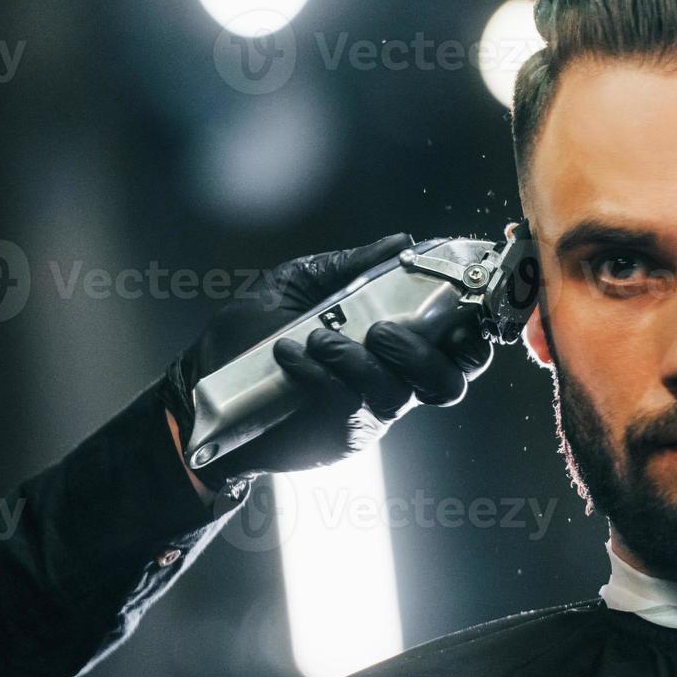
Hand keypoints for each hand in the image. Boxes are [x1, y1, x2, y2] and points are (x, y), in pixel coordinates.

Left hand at [158, 234, 493, 491]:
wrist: (202, 389)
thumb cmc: (252, 334)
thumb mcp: (300, 284)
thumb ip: (352, 267)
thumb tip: (405, 242)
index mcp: (394, 340)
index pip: (458, 340)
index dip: (474, 322)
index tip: (459, 290)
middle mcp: (391, 379)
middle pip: (450, 379)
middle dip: (427, 350)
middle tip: (381, 330)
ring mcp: (365, 410)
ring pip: (399, 392)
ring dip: (362, 360)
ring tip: (317, 339)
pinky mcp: (336, 434)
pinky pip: (347, 404)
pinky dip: (320, 374)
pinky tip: (288, 355)